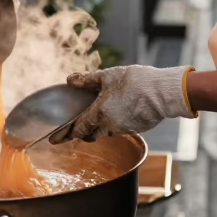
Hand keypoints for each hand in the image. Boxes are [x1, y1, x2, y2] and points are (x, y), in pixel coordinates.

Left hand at [54, 65, 190, 141]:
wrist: (163, 92)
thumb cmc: (135, 81)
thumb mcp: (108, 76)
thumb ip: (87, 80)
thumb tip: (70, 80)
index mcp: (99, 113)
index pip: (77, 128)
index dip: (65, 134)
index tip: (54, 140)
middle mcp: (109, 125)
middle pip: (91, 133)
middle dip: (84, 131)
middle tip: (78, 126)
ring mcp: (123, 129)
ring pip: (106, 131)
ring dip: (101, 126)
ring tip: (103, 112)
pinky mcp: (136, 129)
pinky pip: (121, 128)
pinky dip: (117, 122)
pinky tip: (122, 109)